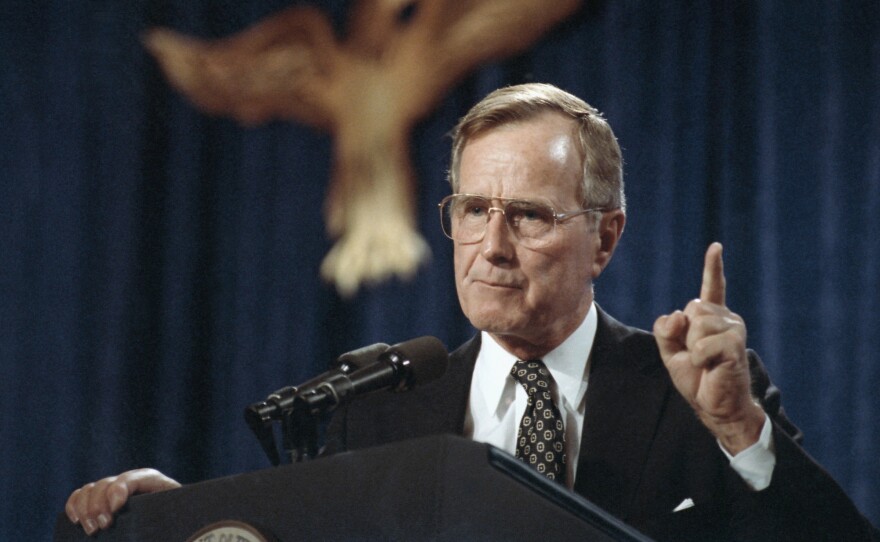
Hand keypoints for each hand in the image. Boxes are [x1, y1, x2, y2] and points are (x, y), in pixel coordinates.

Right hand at [65, 468, 180, 535]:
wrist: (173, 520)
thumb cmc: (175, 522)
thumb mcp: (172, 519)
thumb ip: (161, 520)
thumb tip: (147, 532)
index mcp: (154, 482)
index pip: (131, 479)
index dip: (119, 491)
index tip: (115, 510)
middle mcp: (131, 482)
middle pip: (106, 484)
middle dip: (99, 506)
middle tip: (101, 527)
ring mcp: (114, 488)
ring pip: (91, 489)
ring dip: (85, 509)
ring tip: (90, 530)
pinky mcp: (101, 499)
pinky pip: (81, 495)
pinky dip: (74, 505)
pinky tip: (75, 520)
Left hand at [653, 242, 764, 454]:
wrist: (715, 405)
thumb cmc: (697, 378)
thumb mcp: (670, 352)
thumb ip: (665, 330)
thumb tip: (678, 314)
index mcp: (711, 318)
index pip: (712, 287)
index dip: (713, 267)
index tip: (716, 247)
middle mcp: (726, 318)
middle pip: (691, 309)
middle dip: (684, 335)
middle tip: (697, 355)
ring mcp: (733, 329)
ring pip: (696, 324)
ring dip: (692, 348)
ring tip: (705, 361)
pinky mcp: (735, 344)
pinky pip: (702, 344)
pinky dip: (698, 358)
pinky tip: (709, 366)